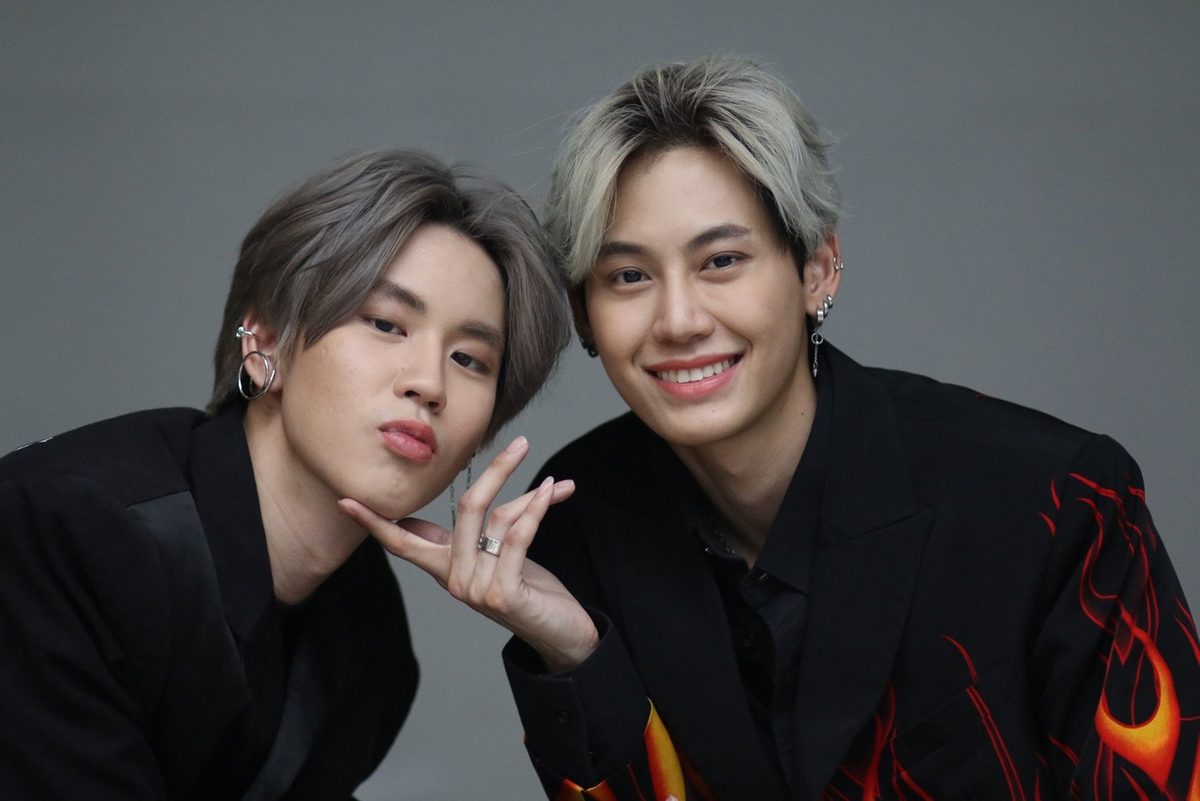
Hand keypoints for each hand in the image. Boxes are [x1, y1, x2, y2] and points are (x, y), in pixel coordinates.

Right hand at [338, 436, 599, 671]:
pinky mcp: (503, 595)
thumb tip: (436, 509)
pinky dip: (539, 510)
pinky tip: (556, 491)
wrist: (562, 635)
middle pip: (466, 508)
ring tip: (556, 485)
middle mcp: (456, 581)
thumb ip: (471, 533)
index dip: (374, 521)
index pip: (402, 541)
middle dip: (495, 471)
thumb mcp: (493, 558)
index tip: (346, 500)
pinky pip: (518, 537)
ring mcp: (477, 590)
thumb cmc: (529, 591)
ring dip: (532, 497)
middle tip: (521, 443)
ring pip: (499, 519)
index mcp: (446, 570)